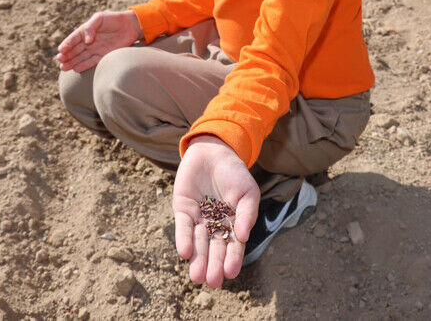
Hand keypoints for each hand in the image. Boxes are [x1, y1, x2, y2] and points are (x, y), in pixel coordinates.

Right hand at [55, 10, 141, 71]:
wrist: (130, 26)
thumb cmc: (113, 19)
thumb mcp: (100, 18)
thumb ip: (91, 27)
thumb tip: (86, 40)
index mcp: (86, 31)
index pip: (74, 39)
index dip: (67, 44)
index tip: (60, 50)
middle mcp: (89, 41)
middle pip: (75, 50)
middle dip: (67, 56)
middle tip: (59, 61)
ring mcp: (95, 49)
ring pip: (81, 57)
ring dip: (72, 62)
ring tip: (63, 68)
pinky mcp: (103, 55)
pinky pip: (92, 61)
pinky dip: (84, 65)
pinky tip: (76, 69)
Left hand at [173, 136, 258, 287]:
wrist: (214, 150)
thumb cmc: (234, 173)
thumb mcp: (248, 192)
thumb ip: (247, 213)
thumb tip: (243, 236)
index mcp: (233, 224)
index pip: (232, 245)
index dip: (232, 259)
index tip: (230, 273)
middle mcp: (214, 225)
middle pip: (214, 248)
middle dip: (213, 265)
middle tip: (212, 282)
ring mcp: (198, 218)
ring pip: (198, 242)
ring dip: (197, 259)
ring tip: (197, 276)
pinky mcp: (182, 209)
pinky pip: (183, 227)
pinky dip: (183, 239)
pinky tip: (185, 253)